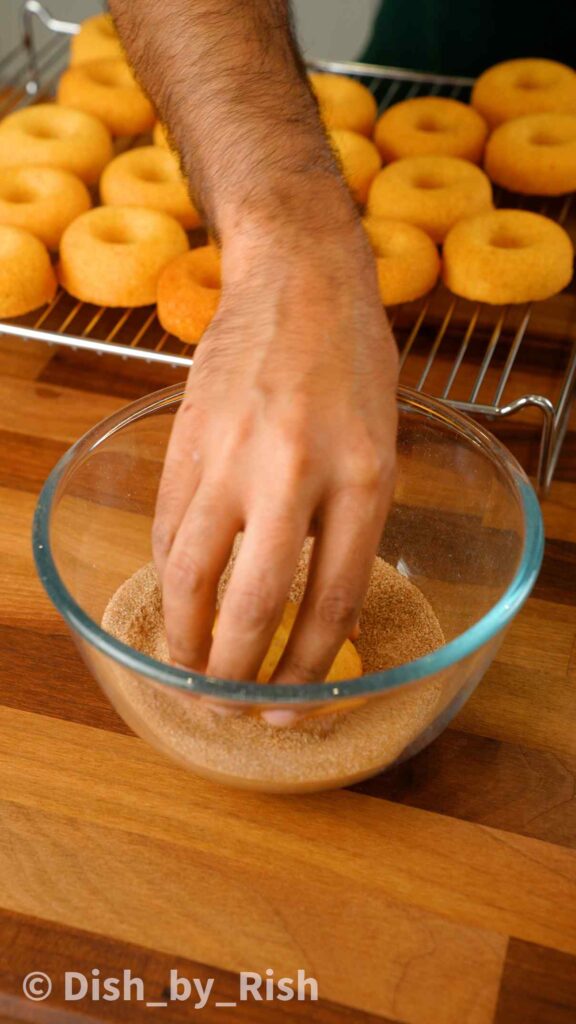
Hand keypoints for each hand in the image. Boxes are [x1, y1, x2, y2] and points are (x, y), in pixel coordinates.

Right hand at [153, 212, 398, 698]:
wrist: (297, 280)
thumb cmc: (353, 361)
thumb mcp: (383, 446)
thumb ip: (354, 528)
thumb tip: (322, 611)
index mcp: (364, 476)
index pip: (331, 599)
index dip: (308, 668)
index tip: (292, 706)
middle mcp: (294, 470)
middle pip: (255, 600)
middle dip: (238, 673)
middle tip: (230, 710)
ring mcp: (232, 454)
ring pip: (194, 572)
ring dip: (187, 636)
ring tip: (189, 672)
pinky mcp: (187, 441)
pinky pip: (170, 528)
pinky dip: (171, 577)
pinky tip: (177, 603)